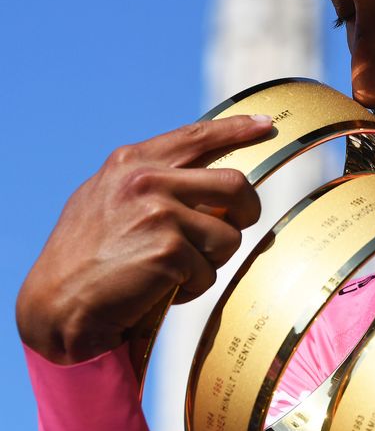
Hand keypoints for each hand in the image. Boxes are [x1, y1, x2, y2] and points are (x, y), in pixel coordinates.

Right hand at [16, 115, 272, 364]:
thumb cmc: (85, 257)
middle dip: (245, 213)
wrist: (54, 305)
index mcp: (132, 163)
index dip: (237, 130)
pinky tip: (159, 290)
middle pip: (236, 185)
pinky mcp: (167, 251)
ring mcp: (158, 214)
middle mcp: (146, 180)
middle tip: (233, 229)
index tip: (264, 125)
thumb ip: (152, 181)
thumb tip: (207, 173)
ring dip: (210, 261)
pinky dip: (192, 287)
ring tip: (172, 271)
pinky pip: (209, 271)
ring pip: (229, 235)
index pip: (197, 137)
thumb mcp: (109, 199)